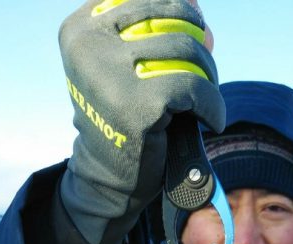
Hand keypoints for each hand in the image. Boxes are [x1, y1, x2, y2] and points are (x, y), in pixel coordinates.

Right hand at [59, 0, 224, 243]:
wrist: (110, 177)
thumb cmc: (124, 117)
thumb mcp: (128, 63)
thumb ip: (154, 29)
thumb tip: (197, 6)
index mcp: (80, 27)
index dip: (178, 9)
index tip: (193, 32)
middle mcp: (88, 44)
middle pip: (170, 17)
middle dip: (198, 42)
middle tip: (205, 70)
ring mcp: (110, 74)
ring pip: (187, 50)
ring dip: (208, 75)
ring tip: (205, 99)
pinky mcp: (137, 104)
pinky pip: (195, 88)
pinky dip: (212, 105)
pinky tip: (211, 120)